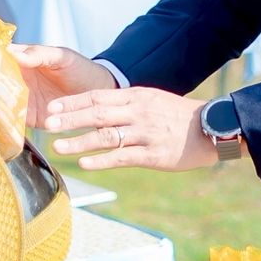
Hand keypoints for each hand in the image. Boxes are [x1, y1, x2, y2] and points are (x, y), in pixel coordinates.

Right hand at [11, 44, 114, 127]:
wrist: (98, 91)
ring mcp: (23, 99)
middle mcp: (19, 79)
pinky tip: (2, 125)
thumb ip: (39, 55)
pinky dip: (8, 124)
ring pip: (1, 102)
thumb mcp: (62, 57)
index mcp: (24, 60)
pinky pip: (15, 121)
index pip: (0, 59)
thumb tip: (15, 54)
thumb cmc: (79, 68)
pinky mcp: (31, 117)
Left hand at [43, 87, 218, 172]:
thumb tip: (98, 108)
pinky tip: (84, 163)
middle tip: (47, 123)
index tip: (53, 107)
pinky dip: (101, 160)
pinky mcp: (153, 154)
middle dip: (70, 119)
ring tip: (58, 147)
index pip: (98, 96)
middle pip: (97, 114)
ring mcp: (145, 133)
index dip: (73, 102)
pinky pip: (122, 157)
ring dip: (79, 141)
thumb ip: (126, 104)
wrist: (212, 128)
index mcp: (137, 97)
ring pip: (106, 137)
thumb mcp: (152, 100)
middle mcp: (138, 112)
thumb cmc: (178, 116)